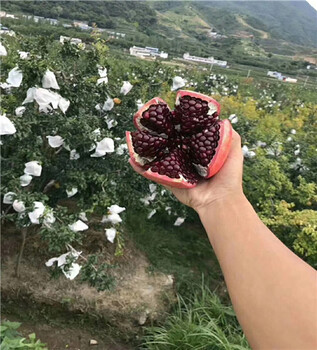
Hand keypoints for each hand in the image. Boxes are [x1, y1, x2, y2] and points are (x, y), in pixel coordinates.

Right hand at [129, 129, 243, 212]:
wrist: (221, 199)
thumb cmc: (228, 175)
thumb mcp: (234, 149)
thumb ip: (229, 134)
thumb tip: (221, 118)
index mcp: (198, 149)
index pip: (184, 133)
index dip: (176, 124)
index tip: (167, 112)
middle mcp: (185, 158)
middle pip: (169, 143)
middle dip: (158, 134)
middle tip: (146, 123)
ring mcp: (176, 170)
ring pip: (158, 157)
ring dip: (146, 149)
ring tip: (134, 137)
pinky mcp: (169, 182)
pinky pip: (153, 174)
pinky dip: (141, 168)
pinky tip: (132, 159)